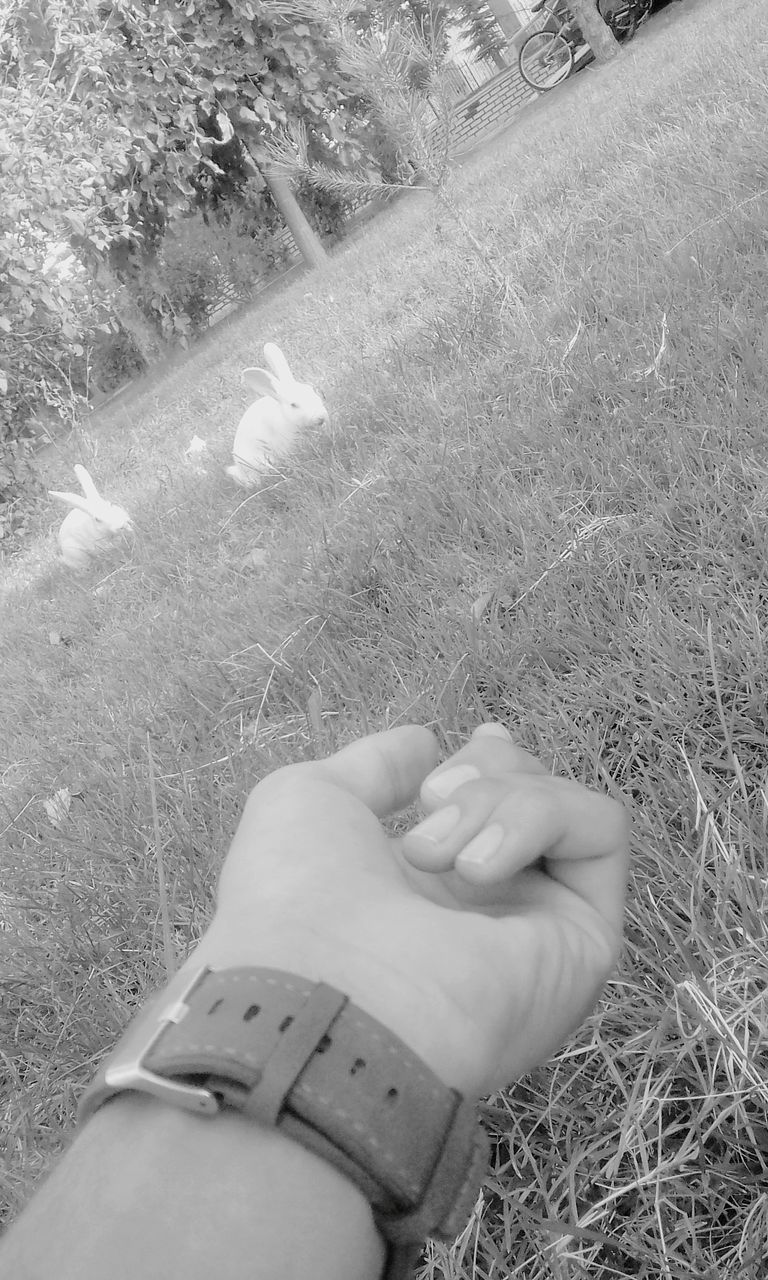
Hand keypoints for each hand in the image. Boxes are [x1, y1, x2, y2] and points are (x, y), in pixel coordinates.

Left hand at [188, 723, 627, 1096]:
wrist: (322, 992)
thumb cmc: (295, 900)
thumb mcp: (311, 799)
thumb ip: (375, 765)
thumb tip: (427, 743)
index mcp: (423, 891)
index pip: (495, 816)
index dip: (494, 766)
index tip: (470, 745)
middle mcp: (488, 914)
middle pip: (537, 797)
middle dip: (489, 770)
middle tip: (432, 800)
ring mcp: (539, 930)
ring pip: (568, 807)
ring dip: (499, 799)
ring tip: (435, 851)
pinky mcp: (586, 942)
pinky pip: (600, 830)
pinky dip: (543, 817)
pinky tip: (478, 867)